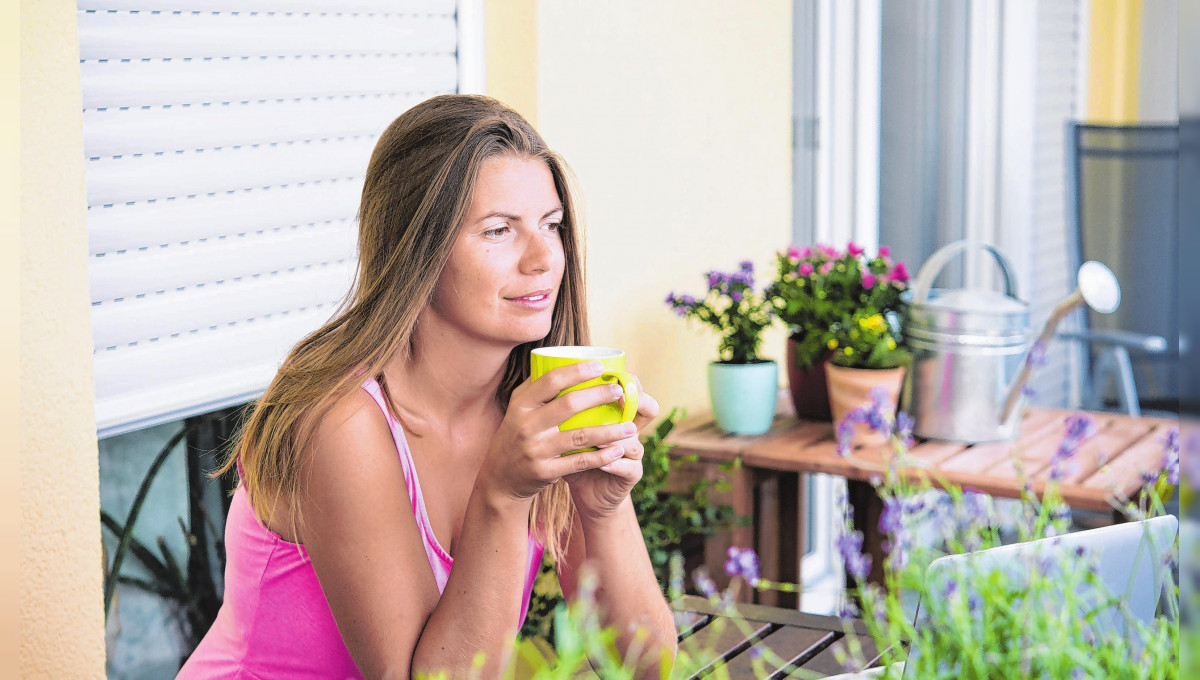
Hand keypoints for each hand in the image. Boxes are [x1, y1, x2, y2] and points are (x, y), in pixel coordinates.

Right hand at [477, 362, 638, 503]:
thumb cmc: (516, 435)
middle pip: (569, 405)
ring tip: (631, 426)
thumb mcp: (517, 409)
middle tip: (620, 391)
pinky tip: (618, 450)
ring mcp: (536, 450)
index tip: (600, 366)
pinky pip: (580, 462)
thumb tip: (562, 360)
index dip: (577, 372)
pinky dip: (602, 456)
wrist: (501, 478)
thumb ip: (535, 387)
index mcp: (521, 405)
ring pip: (580, 436)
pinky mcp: (545, 471)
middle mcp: (526, 425)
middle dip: (599, 395)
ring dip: (610, 431)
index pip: (550, 381)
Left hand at [565, 376, 660, 522]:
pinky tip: (601, 464)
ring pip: (634, 438)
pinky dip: (613, 463)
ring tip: (599, 436)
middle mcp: (631, 428)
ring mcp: (634, 452)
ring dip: (614, 435)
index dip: (628, 379)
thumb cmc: (572, 453)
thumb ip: (561, 406)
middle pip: (646, 407)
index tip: (606, 370)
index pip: (635, 388)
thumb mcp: (567, 428)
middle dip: (631, 400)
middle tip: (614, 394)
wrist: (586, 491)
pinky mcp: (632, 473)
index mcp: (618, 413)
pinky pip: (628, 467)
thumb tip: (538, 374)